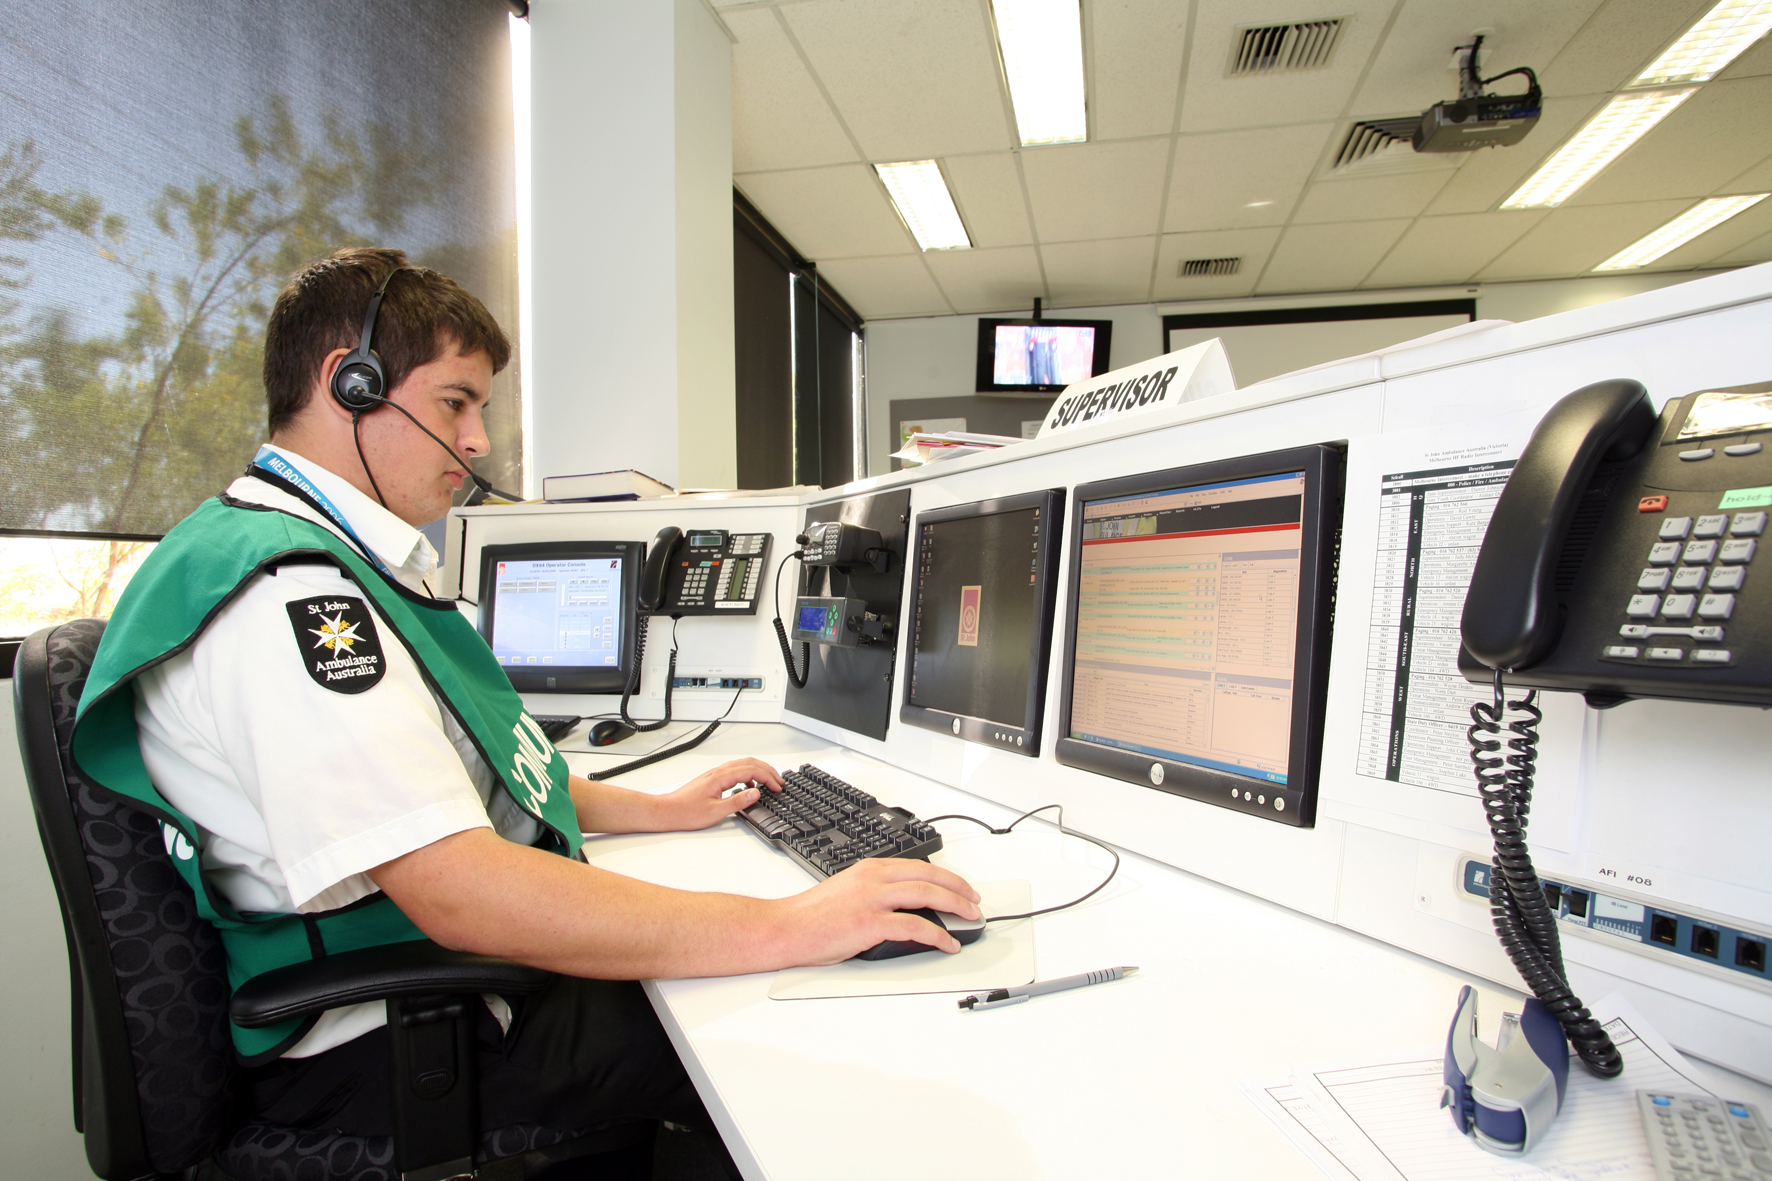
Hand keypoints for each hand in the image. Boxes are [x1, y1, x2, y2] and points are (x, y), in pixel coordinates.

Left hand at [649, 757, 783, 831]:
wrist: (667, 811)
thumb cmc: (686, 812)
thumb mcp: (715, 811)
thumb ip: (738, 801)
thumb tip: (756, 792)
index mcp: (720, 777)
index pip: (751, 770)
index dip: (768, 777)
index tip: (778, 786)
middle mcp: (718, 772)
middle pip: (749, 762)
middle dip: (767, 769)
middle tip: (779, 780)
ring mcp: (715, 774)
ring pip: (742, 765)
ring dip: (758, 771)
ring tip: (769, 781)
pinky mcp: (712, 779)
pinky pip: (734, 771)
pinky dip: (747, 775)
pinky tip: (748, 787)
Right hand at [773, 857, 981, 964]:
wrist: (786, 928)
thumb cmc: (812, 916)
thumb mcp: (848, 891)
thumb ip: (876, 893)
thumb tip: (904, 906)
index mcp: (870, 868)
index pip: (919, 866)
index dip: (946, 876)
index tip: (960, 886)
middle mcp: (874, 879)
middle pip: (929, 877)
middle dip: (958, 888)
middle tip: (974, 900)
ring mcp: (873, 900)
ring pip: (927, 896)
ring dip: (955, 906)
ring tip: (969, 917)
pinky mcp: (870, 924)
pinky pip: (915, 927)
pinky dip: (937, 935)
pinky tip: (947, 942)